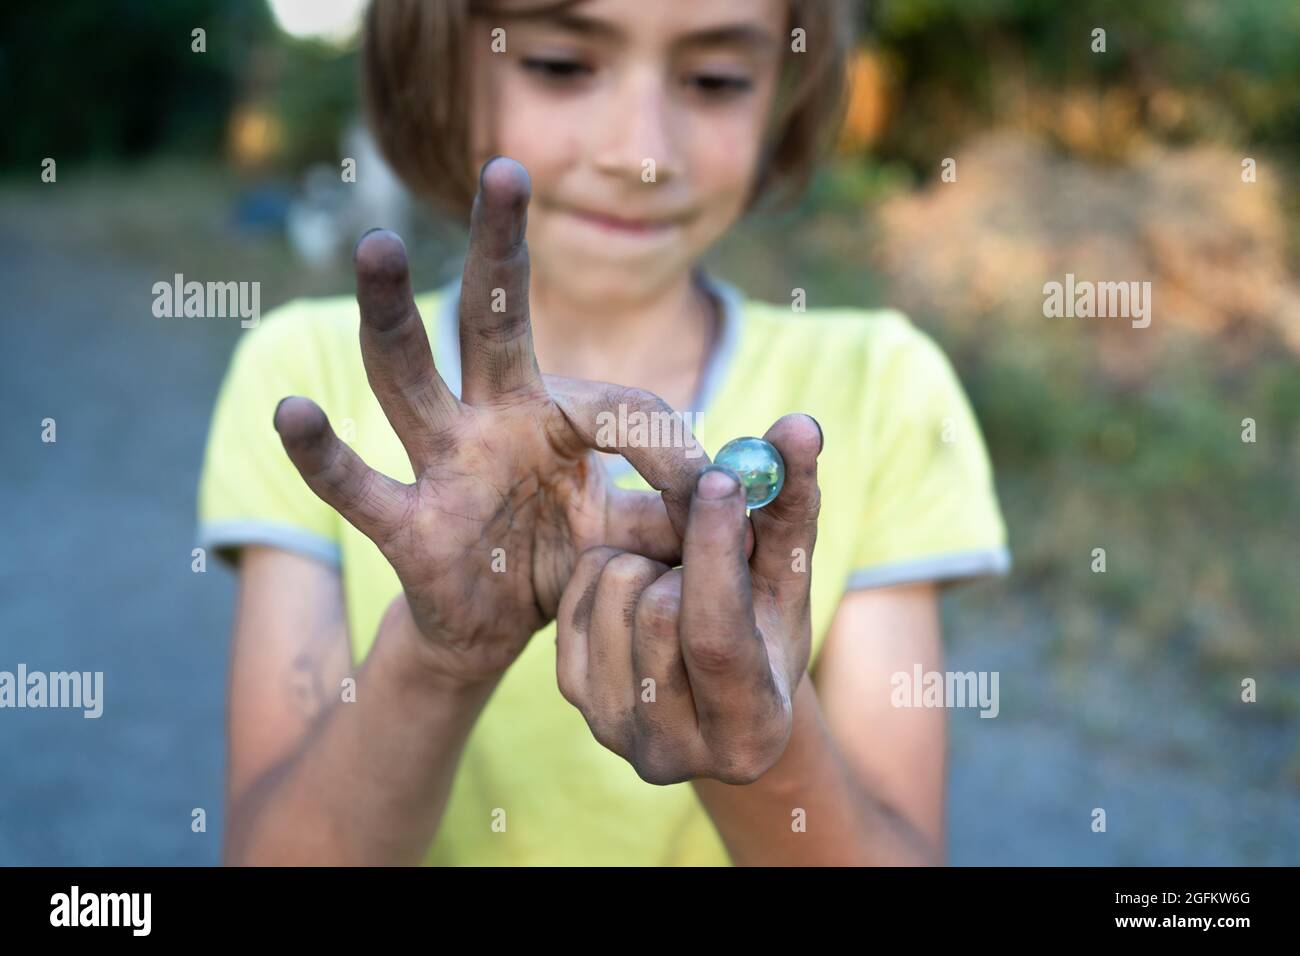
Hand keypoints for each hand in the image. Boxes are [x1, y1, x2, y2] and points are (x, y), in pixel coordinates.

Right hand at [273, 157, 707, 685]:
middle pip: (490, 319)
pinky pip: (358, 485)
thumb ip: (675, 512)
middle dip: (498, 249)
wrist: (500, 630)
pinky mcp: (407, 524)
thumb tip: (739, 490)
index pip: (616, 401)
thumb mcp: (628, 535)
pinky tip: (290, 410)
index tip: (705, 493)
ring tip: (376, 245)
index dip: (664, 446)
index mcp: (556, 414)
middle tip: (505, 169)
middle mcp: (494, 419)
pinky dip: (324, 454)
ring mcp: (444, 462)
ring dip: (392, 316)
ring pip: (409, 377)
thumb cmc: (564, 562)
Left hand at [555, 414, 822, 784]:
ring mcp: (614, 728)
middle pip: (657, 611)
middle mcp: (674, 752)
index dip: (714, 550)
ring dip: (648, 557)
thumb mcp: (786, 573)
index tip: (718, 478)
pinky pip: (580, 593)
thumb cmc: (765, 620)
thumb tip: (799, 425)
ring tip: (679, 575)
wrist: (712, 682)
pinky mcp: (573, 695)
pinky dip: (610, 567)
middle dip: (684, 552)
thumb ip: (791, 503)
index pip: (715, 635)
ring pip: (614, 591)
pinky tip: (641, 585)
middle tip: (709, 529)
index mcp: (748, 732)